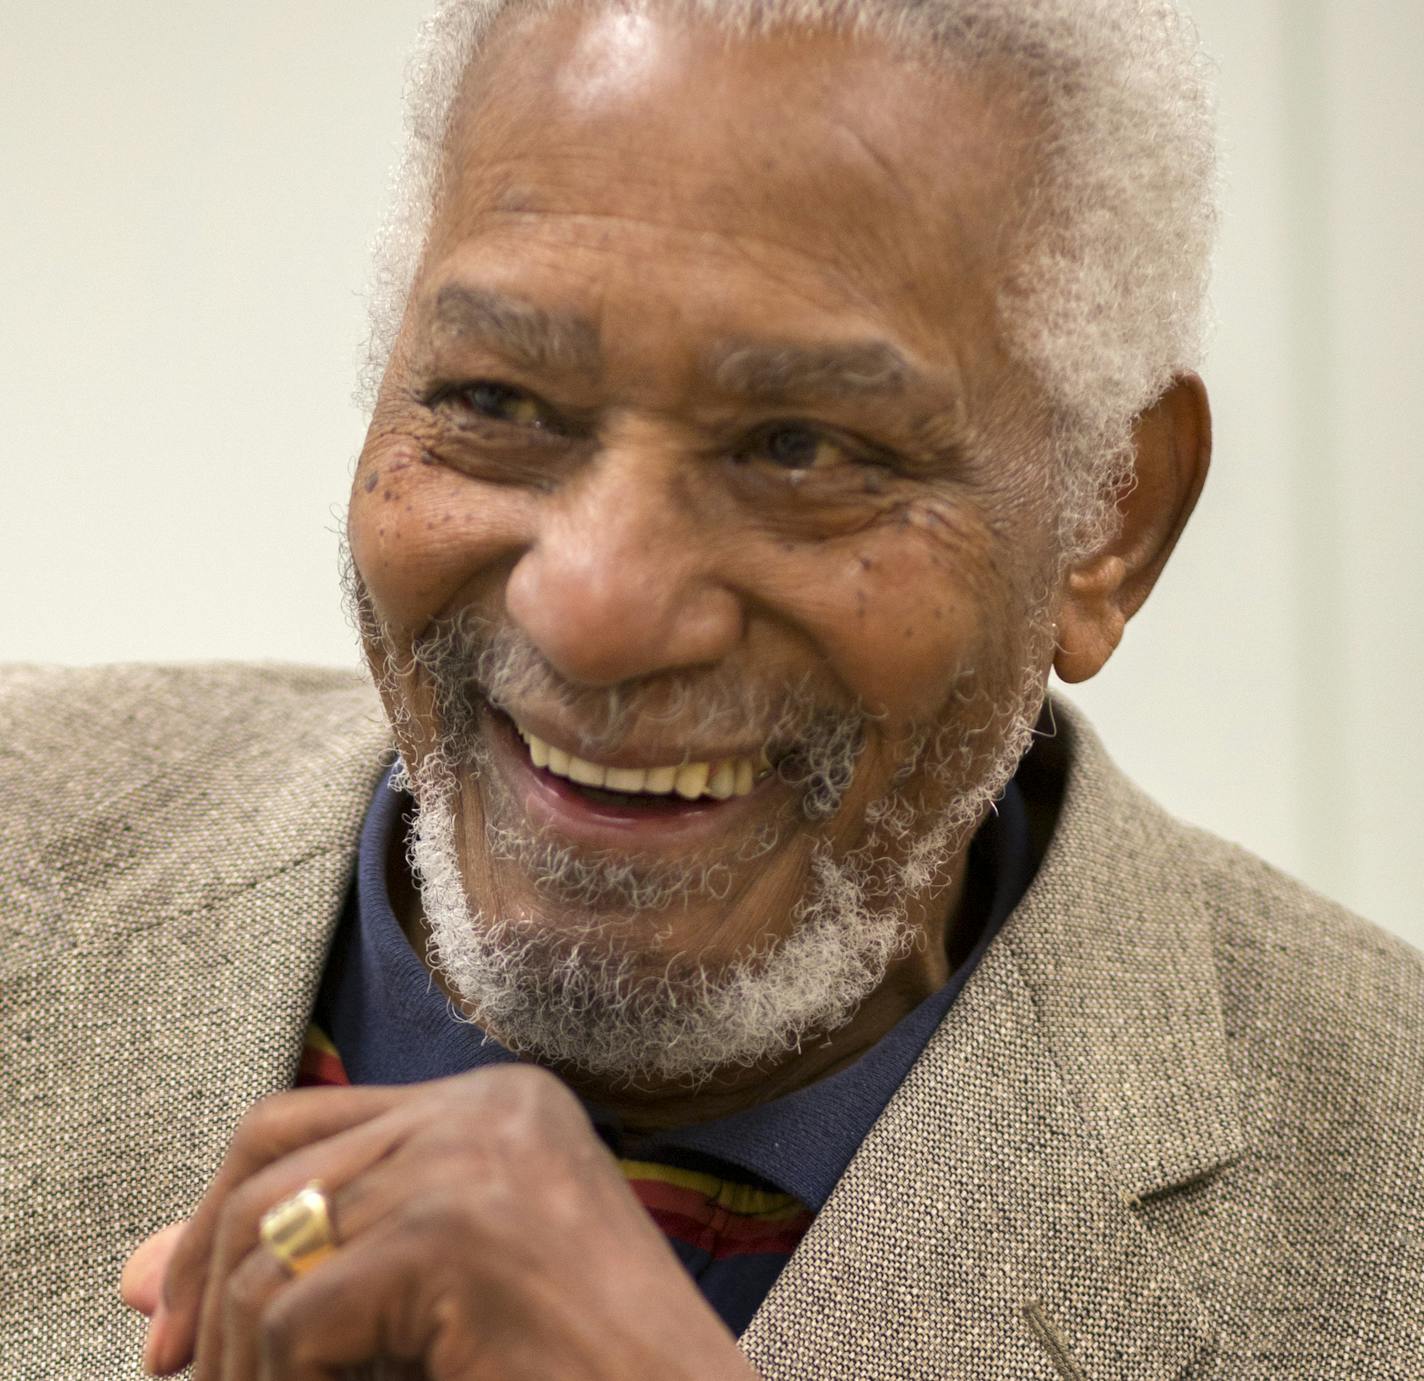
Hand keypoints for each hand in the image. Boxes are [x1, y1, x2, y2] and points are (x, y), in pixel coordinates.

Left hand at [125, 1065, 758, 1379]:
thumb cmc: (566, 1367)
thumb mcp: (418, 1304)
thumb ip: (300, 1268)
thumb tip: (133, 1275)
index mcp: (497, 1102)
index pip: (306, 1117)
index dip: (219, 1209)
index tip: (181, 1322)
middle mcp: (484, 1106)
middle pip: (272, 1163)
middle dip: (200, 1273)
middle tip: (180, 1371)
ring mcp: (470, 1157)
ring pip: (270, 1246)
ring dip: (239, 1356)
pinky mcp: (450, 1230)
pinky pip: (296, 1318)